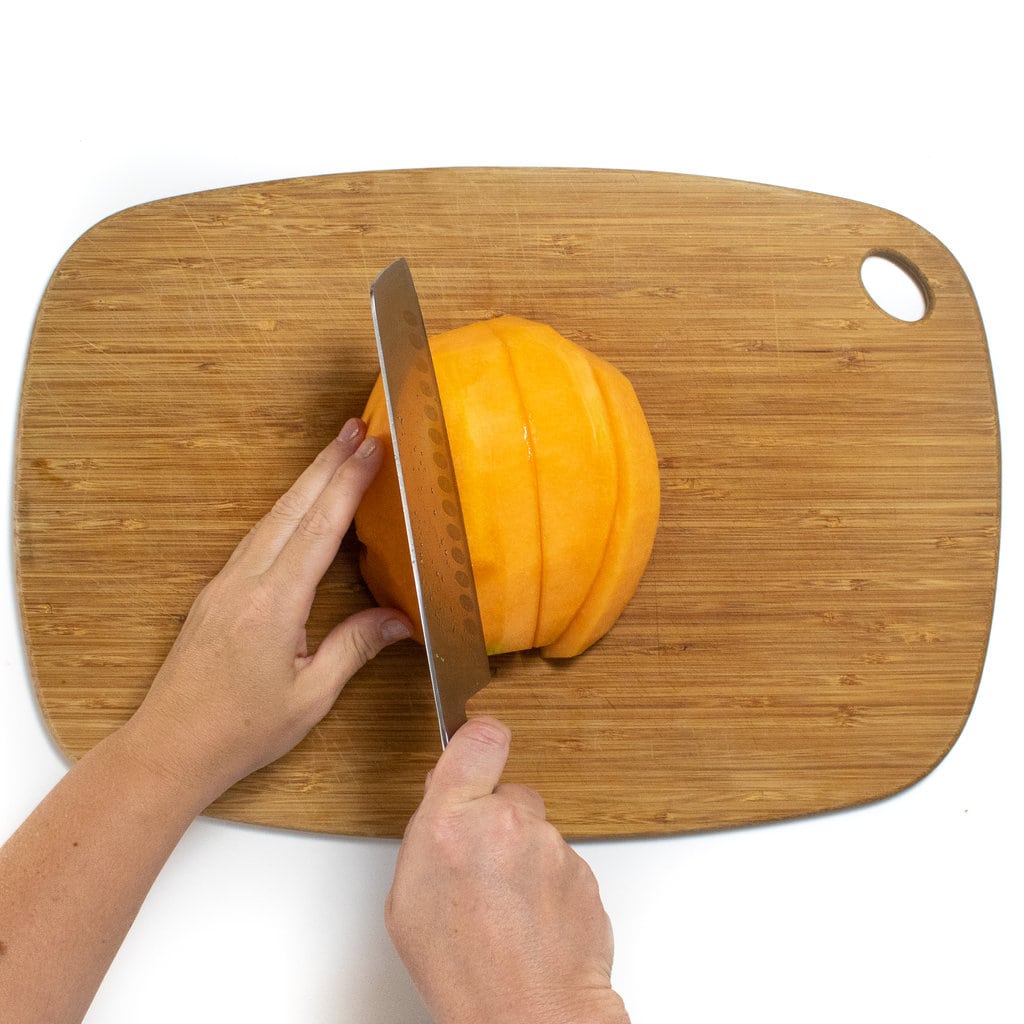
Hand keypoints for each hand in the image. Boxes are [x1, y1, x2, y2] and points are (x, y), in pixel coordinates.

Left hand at [122, 418, 410, 803]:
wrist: (168, 748)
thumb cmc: (240, 731)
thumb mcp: (310, 696)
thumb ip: (354, 648)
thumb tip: (399, 618)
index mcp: (273, 603)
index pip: (319, 528)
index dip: (348, 484)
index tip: (372, 447)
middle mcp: (246, 581)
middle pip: (292, 508)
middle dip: (328, 463)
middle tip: (358, 427)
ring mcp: (226, 584)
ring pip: (272, 518)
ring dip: (307, 482)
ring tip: (336, 453)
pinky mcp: (217, 594)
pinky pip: (257, 538)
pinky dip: (287, 510)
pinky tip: (300, 506)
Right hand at [385, 717, 629, 1023]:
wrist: (527, 1017)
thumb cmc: (463, 971)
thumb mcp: (408, 901)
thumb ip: (430, 836)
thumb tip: (444, 809)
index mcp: (451, 823)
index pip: (479, 739)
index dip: (478, 742)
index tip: (477, 750)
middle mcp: (506, 823)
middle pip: (510, 792)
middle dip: (499, 819)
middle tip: (484, 868)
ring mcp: (551, 845)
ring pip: (537, 831)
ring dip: (525, 858)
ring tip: (507, 909)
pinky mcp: (585, 868)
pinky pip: (562, 862)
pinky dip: (550, 884)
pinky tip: (533, 920)